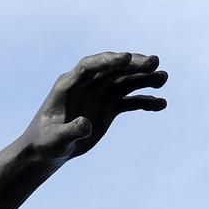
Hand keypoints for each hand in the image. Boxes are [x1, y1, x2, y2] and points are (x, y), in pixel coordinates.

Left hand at [23, 52, 167, 161]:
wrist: (49, 150)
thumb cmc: (46, 143)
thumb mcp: (55, 140)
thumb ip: (69, 131)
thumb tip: (84, 125)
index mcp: (68, 85)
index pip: (88, 66)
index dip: (107, 61)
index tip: (127, 58)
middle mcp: (86, 85)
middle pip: (111, 69)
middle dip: (133, 64)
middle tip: (154, 63)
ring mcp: (99, 94)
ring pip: (125, 81)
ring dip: (144, 78)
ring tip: (163, 78)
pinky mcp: (109, 106)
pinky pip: (130, 100)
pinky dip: (145, 101)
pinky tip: (161, 104)